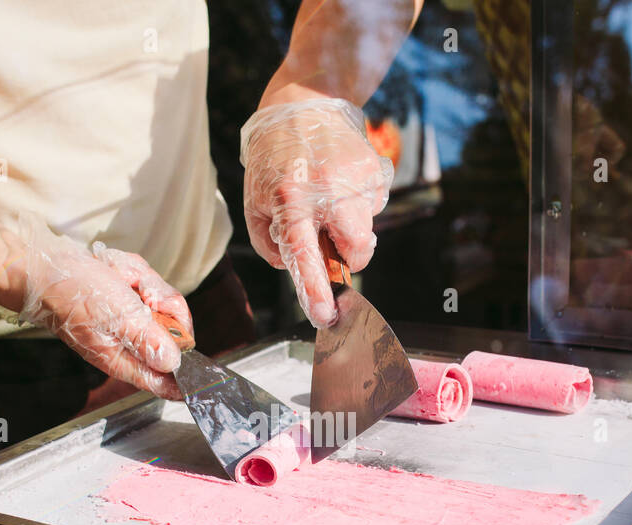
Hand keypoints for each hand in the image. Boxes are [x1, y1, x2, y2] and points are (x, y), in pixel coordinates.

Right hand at [9, 215, 191, 399]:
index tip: (206, 374)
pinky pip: (147, 288)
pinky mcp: (127, 303)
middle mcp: (130, 344)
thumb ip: (147, 340)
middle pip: (172, 334)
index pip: (163, 382)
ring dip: (146, 284)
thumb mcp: (116, 316)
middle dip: (163, 306)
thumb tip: (174, 362)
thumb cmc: (72, 294)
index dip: (186, 378)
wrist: (45, 267)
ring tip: (123, 278)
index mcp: (124, 359)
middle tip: (144, 294)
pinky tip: (118, 272)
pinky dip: (135, 274)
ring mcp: (130, 322)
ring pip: (162, 305)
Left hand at [241, 98, 393, 326]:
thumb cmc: (274, 157)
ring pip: (366, 230)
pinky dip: (356, 204)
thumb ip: (269, 241)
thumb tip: (294, 267)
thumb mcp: (255, 199)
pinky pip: (372, 207)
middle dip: (350, 256)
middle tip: (333, 242)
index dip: (315, 288)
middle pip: (357, 249)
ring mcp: (357, 177)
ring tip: (328, 195)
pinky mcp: (376, 169)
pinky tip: (340, 181)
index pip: (304, 253)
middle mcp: (327, 188)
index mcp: (290, 197)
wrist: (305, 102)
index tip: (325, 315)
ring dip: (348, 226)